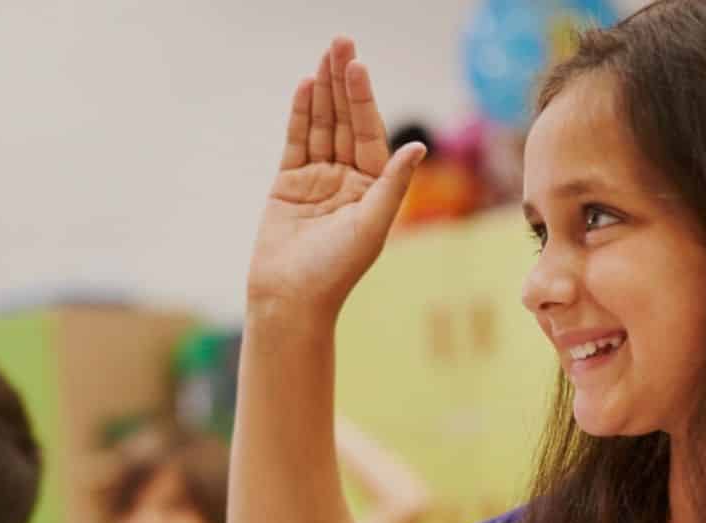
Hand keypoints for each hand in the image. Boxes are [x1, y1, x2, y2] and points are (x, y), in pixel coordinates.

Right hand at [247, 38, 426, 321]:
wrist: (290, 298)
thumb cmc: (335, 270)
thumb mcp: (372, 225)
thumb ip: (392, 183)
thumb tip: (417, 147)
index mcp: (372, 187)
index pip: (368, 132)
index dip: (363, 98)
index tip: (357, 65)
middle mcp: (348, 178)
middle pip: (345, 120)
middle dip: (343, 82)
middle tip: (340, 41)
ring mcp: (317, 178)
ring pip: (321, 125)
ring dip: (322, 91)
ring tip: (323, 55)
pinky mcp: (288, 183)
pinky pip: (296, 141)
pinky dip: (300, 115)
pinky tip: (304, 87)